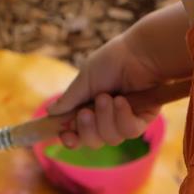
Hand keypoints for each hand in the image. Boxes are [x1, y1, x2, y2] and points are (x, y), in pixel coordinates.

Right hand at [49, 30, 164, 149]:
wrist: (139, 52)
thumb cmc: (112, 60)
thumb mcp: (85, 79)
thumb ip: (69, 99)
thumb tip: (50, 112)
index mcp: (91, 108)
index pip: (79, 134)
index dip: (72, 139)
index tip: (66, 135)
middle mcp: (108, 117)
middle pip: (93, 141)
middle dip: (87, 129)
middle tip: (86, 112)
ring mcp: (126, 119)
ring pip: (111, 138)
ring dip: (105, 119)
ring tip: (108, 98)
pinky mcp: (144, 119)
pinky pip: (130, 132)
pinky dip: (123, 117)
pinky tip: (122, 101)